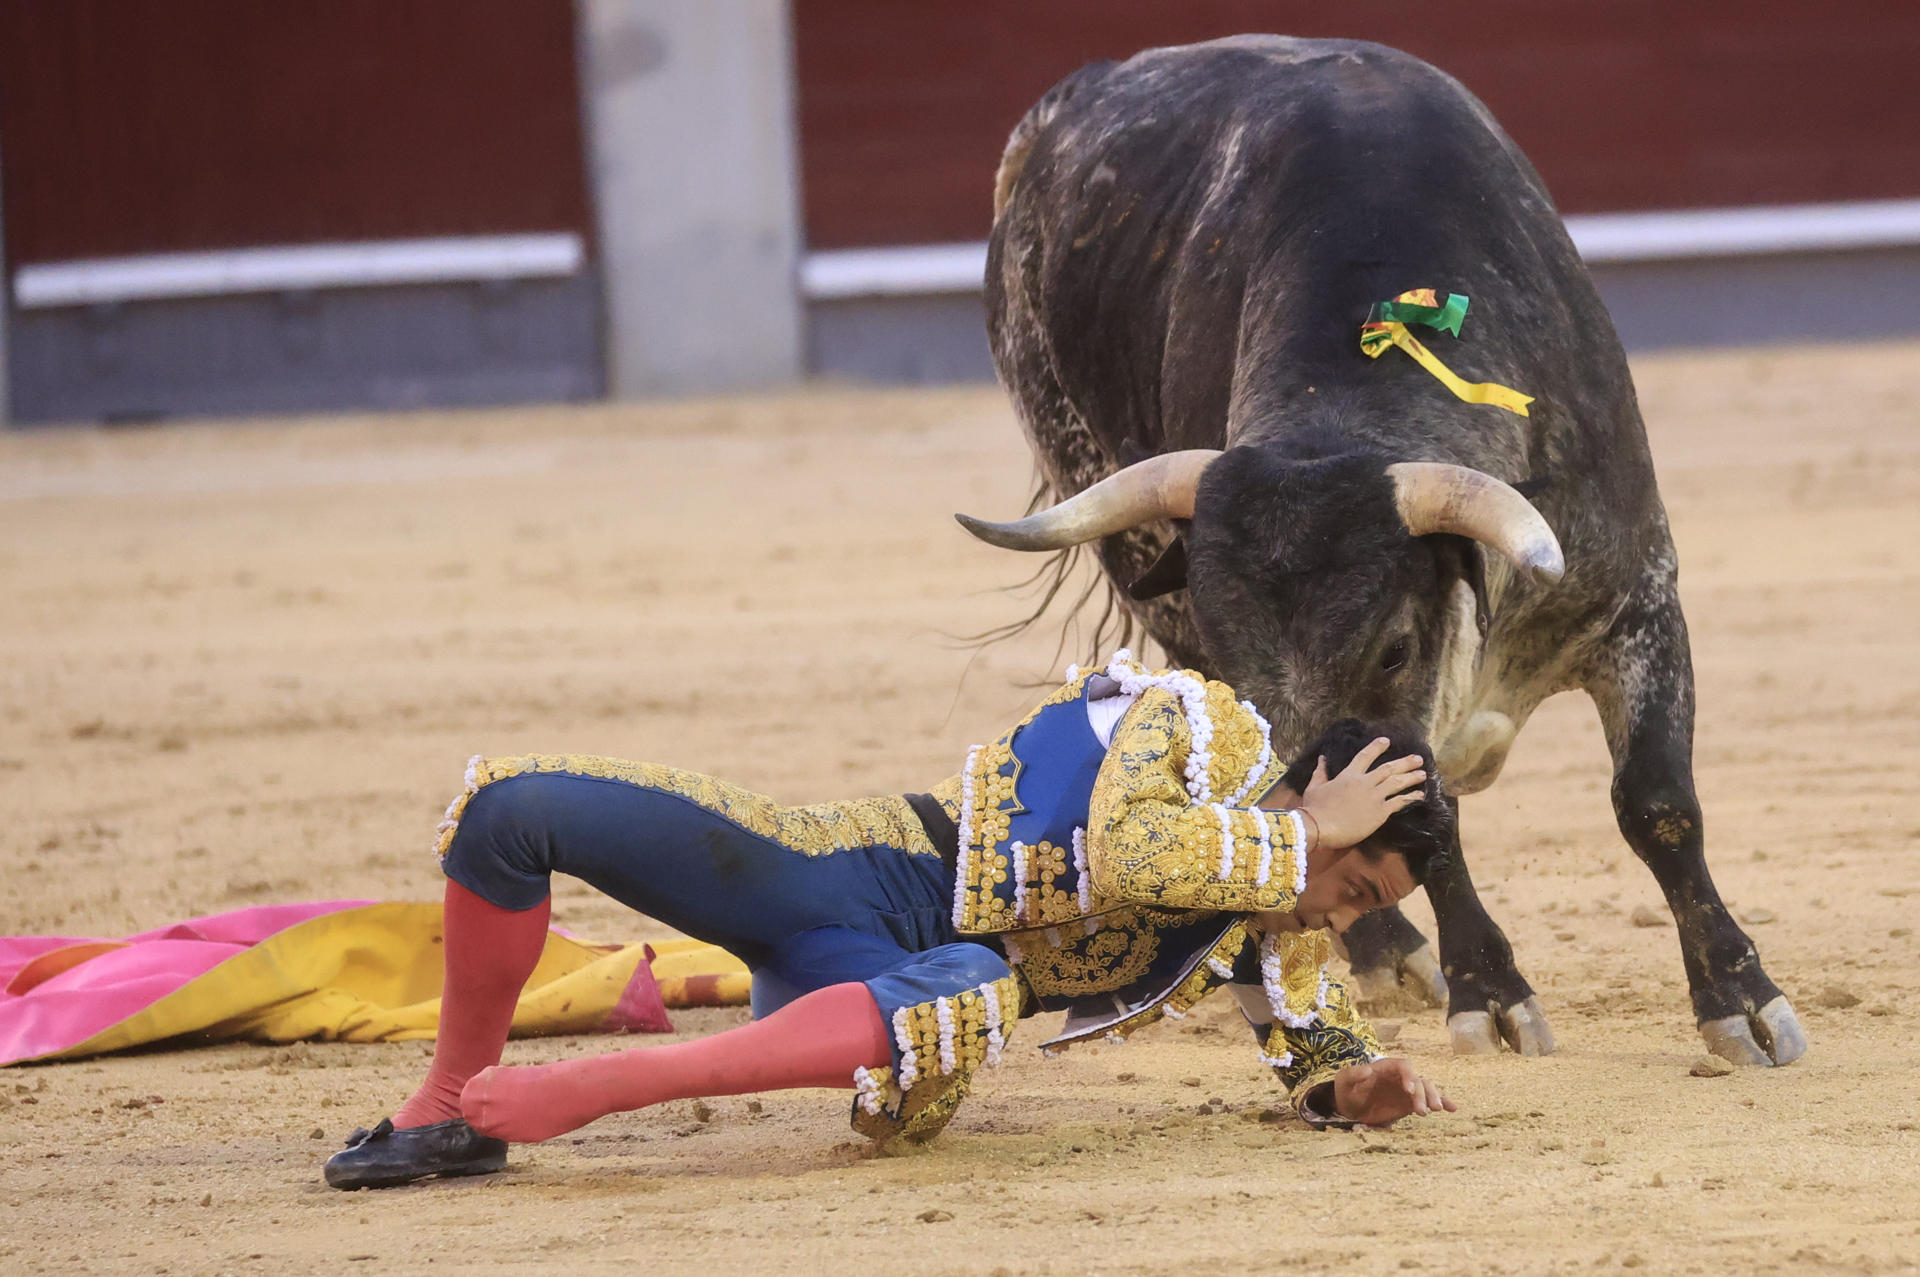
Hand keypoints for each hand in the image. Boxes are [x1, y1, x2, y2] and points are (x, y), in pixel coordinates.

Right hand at [1298, 738, 1426, 850]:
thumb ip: (1320, 772)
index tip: (1386, 741)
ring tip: (1423, 774)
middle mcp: (1364, 782)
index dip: (1376, 747)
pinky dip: (1410, 798)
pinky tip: (1419, 795)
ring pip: (1397, 783)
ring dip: (1411, 777)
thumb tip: (1322, 758)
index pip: (1365, 756)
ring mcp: (1374, 797)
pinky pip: (1399, 802)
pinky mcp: (1380, 812)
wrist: (1320, 826)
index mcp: (1349, 775)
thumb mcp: (1315, 787)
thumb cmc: (1314, 808)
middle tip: (1418, 758)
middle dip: (1405, 762)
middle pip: (1388, 768)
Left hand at [1331, 1057, 1455, 1126]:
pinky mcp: (1409, 1103)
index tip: (1409, 1091)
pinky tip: (1452, 1108)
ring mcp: (1407, 1090)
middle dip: (1423, 1094)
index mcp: (1386, 1067)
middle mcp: (1400, 1077)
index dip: (1409, 1076)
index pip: (1404, 1066)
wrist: (1348, 1105)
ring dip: (1433, 1098)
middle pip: (1419, 1080)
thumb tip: (1367, 1070)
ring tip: (1436, 1110)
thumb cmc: (1346, 1089)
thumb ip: (1354, 1074)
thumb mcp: (1345, 1080)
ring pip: (1427, 1089)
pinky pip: (1428, 1101)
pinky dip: (1441, 1102)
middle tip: (1423, 1111)